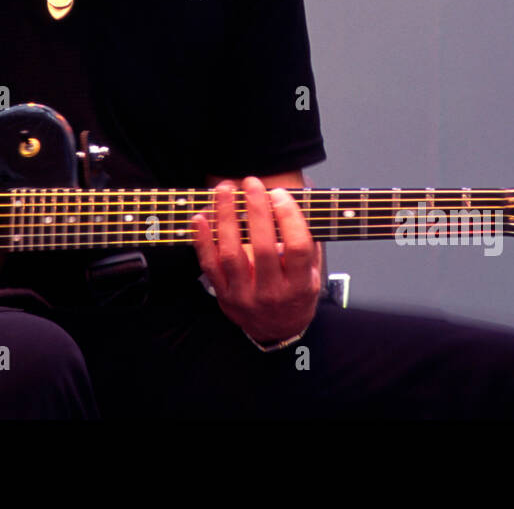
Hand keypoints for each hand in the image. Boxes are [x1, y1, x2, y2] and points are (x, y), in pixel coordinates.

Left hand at [191, 177, 321, 343]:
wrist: (276, 330)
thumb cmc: (295, 295)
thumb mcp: (312, 274)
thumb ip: (308, 243)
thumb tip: (296, 203)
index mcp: (299, 286)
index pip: (297, 248)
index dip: (289, 217)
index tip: (280, 194)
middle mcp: (272, 292)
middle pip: (263, 247)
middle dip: (257, 211)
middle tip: (252, 183)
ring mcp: (245, 295)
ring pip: (232, 254)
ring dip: (226, 218)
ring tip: (224, 191)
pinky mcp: (223, 295)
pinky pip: (209, 265)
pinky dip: (202, 240)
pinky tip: (201, 218)